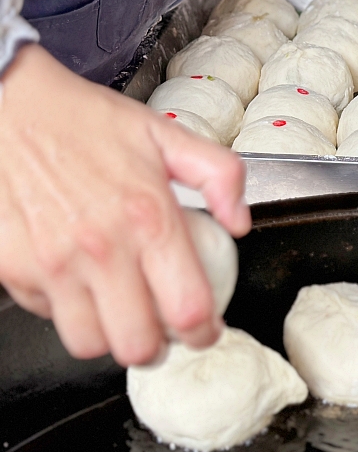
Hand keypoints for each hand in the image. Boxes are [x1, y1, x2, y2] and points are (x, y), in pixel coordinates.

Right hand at [0, 45, 249, 365]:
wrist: (6, 106)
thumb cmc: (85, 120)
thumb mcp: (167, 134)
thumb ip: (220, 174)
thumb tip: (240, 224)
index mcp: (149, 217)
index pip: (188, 310)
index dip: (204, 333)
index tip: (206, 330)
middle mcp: (101, 249)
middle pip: (139, 346)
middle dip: (158, 346)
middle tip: (163, 328)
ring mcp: (52, 264)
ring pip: (89, 346)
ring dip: (110, 337)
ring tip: (122, 313)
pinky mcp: (13, 269)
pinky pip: (48, 317)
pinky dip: (68, 312)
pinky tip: (81, 284)